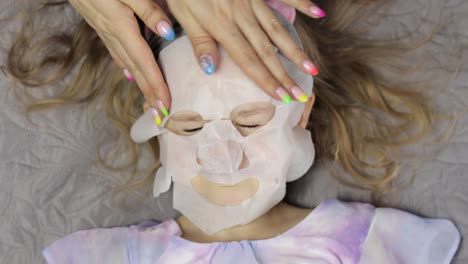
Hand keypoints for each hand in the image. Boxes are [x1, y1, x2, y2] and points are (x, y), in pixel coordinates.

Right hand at [69, 0, 172, 113]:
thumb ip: (149, 11)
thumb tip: (167, 34)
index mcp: (121, 28)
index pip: (144, 63)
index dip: (156, 85)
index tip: (165, 105)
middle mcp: (112, 35)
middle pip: (135, 70)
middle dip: (149, 93)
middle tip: (161, 115)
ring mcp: (104, 32)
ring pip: (126, 64)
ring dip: (139, 85)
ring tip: (150, 102)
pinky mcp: (101, 25)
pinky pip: (117, 53)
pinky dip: (127, 68)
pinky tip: (129, 74)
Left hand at [168, 0, 324, 103]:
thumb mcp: (183, 13)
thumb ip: (200, 41)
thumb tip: (211, 71)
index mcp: (223, 25)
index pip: (247, 60)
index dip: (265, 80)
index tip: (281, 97)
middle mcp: (242, 15)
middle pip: (267, 51)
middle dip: (284, 75)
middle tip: (300, 94)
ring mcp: (253, 1)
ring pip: (279, 30)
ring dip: (296, 52)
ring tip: (312, 70)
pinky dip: (302, 5)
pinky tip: (317, 14)